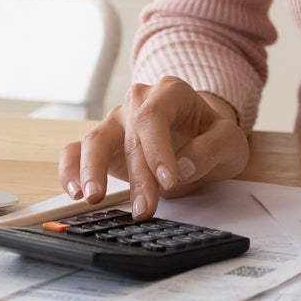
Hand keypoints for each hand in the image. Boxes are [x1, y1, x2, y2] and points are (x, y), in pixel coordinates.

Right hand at [58, 76, 249, 220]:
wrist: (201, 136)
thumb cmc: (213, 135)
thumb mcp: (229, 141)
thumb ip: (210, 150)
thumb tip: (184, 167)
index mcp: (170, 92)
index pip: (154, 117)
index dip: (157, 150)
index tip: (169, 181)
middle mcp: (138, 102)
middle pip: (130, 136)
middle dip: (137, 176)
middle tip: (145, 208)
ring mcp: (116, 121)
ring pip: (94, 140)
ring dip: (92, 171)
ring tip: (94, 198)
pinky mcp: (102, 144)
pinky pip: (74, 151)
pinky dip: (70, 170)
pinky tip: (76, 192)